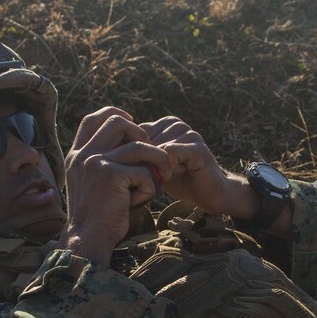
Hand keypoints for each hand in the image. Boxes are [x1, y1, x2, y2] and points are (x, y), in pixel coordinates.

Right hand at [62, 107, 171, 263]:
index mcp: (76, 154)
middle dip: (142, 134)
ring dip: (156, 161)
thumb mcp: (92, 182)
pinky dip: (150, 187)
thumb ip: (102, 162)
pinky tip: (141, 200)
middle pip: (117, 121)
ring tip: (158, 179)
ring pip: (139, 146)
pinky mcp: (110, 175)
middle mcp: (83, 154)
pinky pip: (144, 172)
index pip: (93, 118)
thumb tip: (132, 144)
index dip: (116, 114)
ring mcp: (95, 162)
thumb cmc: (96, 215)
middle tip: (151, 154)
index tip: (134, 125)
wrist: (87, 238)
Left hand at [139, 116, 256, 217]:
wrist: (209, 193)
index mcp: (163, 124)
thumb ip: (136, 155)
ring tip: (166, 177)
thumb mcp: (153, 165)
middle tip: (153, 177)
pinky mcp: (197, 147)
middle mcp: (175, 123)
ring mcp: (187, 133)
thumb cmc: (179, 180)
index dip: (133, 156)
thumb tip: (107, 152)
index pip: (134, 134)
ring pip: (156, 150)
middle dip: (145, 164)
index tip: (138, 172)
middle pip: (144, 142)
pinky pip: (170, 155)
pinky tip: (172, 177)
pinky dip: (167, 170)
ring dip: (157, 169)